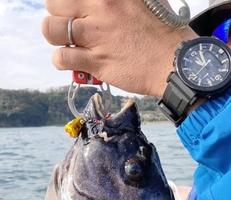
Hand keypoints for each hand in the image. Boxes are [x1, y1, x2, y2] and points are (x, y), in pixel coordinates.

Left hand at [41, 0, 195, 97]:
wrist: (174, 61)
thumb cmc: (163, 29)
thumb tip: (109, 0)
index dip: (69, 0)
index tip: (75, 7)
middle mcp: (99, 9)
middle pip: (54, 2)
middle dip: (58, 13)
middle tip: (71, 23)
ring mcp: (95, 36)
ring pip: (51, 29)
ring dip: (55, 35)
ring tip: (66, 41)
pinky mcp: (95, 61)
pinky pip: (61, 58)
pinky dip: (60, 60)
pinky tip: (70, 60)